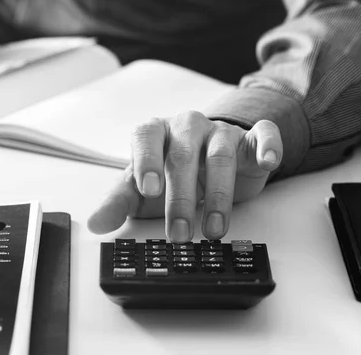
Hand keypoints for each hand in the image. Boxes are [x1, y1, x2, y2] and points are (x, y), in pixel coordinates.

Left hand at [88, 111, 282, 242]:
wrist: (207, 163)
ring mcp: (219, 132)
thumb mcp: (140, 192)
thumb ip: (117, 204)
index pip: (146, 138)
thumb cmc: (168, 177)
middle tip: (180, 232)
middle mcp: (186, 127)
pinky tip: (266, 161)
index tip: (148, 190)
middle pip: (183, 155)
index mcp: (156, 133)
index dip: (146, 161)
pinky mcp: (249, 140)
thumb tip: (94, 224)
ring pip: (220, 154)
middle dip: (181, 198)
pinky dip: (266, 146)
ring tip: (213, 230)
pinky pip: (262, 135)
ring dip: (217, 194)